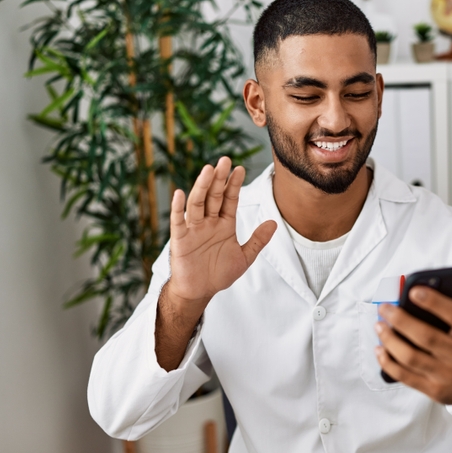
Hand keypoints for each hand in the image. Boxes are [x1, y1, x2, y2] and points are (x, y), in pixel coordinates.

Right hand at [164, 158, 276, 309]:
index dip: (234, 184)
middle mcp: (208, 222)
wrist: (200, 291)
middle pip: (214, 196)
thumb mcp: (244, 257)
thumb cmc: (219, 273)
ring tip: (208, 170)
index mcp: (224, 224)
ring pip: (197, 203)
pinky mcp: (180, 239)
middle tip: (225, 160)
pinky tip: (180, 194)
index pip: (230, 199)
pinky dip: (178, 208)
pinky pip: (178, 221)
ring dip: (202, 186)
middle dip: (219, 179)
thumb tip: (273, 223)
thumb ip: (258, 240)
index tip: (240, 168)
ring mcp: (193, 228)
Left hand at [375, 281, 451, 409]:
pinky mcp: (433, 390)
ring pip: (412, 357)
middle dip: (401, 320)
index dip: (434, 302)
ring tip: (379, 325)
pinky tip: (380, 349)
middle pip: (427, 336)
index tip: (414, 290)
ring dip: (390, 340)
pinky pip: (405, 377)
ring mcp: (447, 375)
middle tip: (385, 307)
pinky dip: (388, 363)